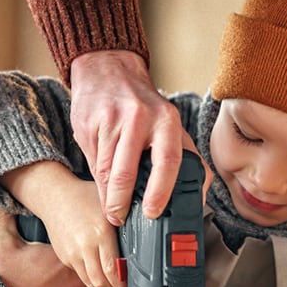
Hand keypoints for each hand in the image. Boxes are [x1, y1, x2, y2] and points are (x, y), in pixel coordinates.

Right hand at [0, 209, 91, 286]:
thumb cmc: (4, 279)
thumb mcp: (5, 244)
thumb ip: (7, 221)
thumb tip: (3, 206)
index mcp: (66, 259)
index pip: (88, 254)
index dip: (80, 256)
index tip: (66, 260)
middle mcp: (77, 281)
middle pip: (93, 276)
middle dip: (80, 277)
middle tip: (63, 278)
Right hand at [2, 160, 121, 286]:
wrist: (55, 196)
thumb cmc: (84, 197)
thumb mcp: (109, 206)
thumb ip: (124, 223)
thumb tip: (142, 243)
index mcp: (100, 233)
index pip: (113, 270)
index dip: (123, 281)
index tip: (130, 281)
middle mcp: (85, 246)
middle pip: (101, 282)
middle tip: (123, 285)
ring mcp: (72, 253)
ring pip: (90, 281)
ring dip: (102, 285)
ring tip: (111, 280)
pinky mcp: (64, 256)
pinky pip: (80, 273)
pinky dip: (90, 275)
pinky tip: (97, 267)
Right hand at [67, 50, 202, 222]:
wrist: (107, 68)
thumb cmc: (142, 104)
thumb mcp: (170, 122)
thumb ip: (187, 157)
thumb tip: (198, 198)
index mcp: (166, 119)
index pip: (167, 160)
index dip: (160, 191)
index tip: (152, 212)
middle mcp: (139, 117)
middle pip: (126, 172)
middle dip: (121, 202)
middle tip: (121, 218)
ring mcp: (110, 120)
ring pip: (106, 171)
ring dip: (107, 196)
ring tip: (112, 209)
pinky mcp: (87, 124)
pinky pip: (93, 161)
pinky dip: (98, 178)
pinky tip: (103, 183)